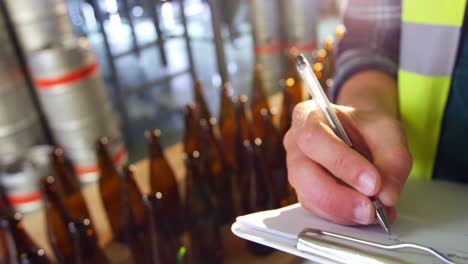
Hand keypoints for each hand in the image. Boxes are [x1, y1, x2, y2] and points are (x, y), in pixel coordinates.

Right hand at [283, 100, 411, 224]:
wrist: (360, 136)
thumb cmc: (366, 128)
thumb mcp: (387, 131)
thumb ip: (393, 159)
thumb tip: (386, 195)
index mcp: (308, 116)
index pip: (314, 138)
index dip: (341, 162)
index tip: (372, 182)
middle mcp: (296, 144)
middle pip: (303, 174)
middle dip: (338, 197)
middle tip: (370, 208)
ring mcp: (297, 171)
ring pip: (308, 197)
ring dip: (342, 211)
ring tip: (373, 213)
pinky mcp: (306, 193)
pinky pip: (318, 210)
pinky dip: (343, 216)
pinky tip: (363, 213)